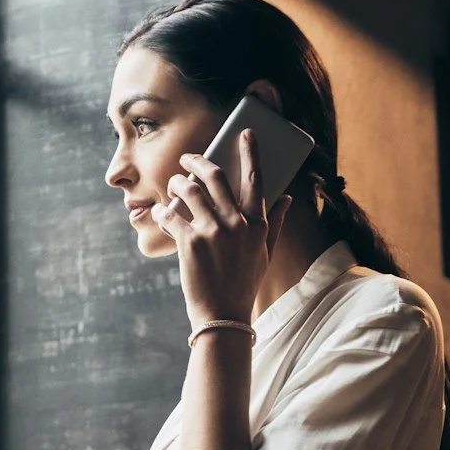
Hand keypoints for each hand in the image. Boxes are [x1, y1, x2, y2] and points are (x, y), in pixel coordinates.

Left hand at [150, 129, 292, 326]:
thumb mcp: (265, 254)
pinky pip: (171, 214)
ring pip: (189, 189)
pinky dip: (163, 211)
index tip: (245, 134)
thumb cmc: (244, 284)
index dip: (250, 152)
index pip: (256, 178)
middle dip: (197, 160)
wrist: (223, 316)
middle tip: (187, 158)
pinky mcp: (190, 242)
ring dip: (176, 183)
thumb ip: (276, 224)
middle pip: (214, 175)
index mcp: (257, 223)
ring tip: (172, 186)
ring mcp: (213, 231)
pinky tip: (161, 213)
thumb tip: (288, 199)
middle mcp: (236, 222)